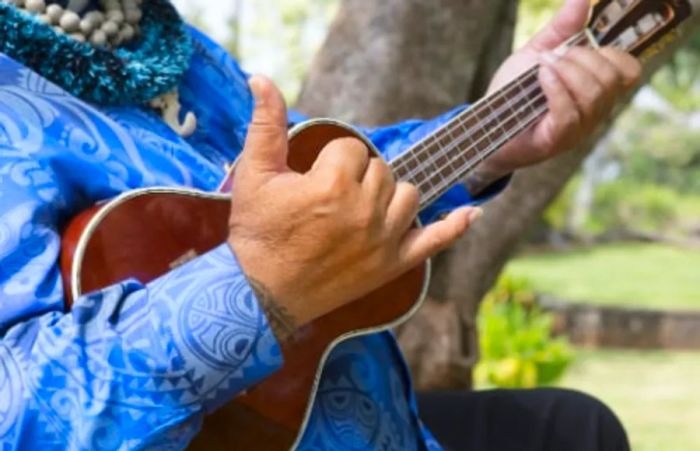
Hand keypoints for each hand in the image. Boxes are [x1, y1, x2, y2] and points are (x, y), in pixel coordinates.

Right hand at [228, 76, 481, 339]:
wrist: (261, 294)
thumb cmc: (256, 233)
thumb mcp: (254, 175)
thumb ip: (265, 124)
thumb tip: (262, 79)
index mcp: (334, 183)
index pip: (352, 149)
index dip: (331, 161)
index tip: (313, 180)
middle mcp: (366, 210)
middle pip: (381, 170)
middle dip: (357, 177)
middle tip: (329, 199)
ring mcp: (384, 240)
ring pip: (408, 195)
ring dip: (389, 195)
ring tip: (360, 208)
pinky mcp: (392, 265)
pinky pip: (435, 241)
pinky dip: (454, 226)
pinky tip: (471, 213)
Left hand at [468, 0, 641, 190]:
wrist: (485, 125)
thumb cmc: (513, 93)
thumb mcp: (536, 54)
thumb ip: (561, 29)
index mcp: (596, 90)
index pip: (628, 72)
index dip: (612, 54)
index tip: (579, 47)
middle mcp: (593, 112)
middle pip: (611, 80)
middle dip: (582, 59)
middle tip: (552, 57)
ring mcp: (577, 130)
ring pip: (593, 95)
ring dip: (566, 71)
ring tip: (542, 66)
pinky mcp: (556, 141)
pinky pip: (568, 114)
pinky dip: (556, 89)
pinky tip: (541, 77)